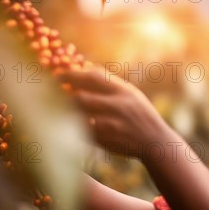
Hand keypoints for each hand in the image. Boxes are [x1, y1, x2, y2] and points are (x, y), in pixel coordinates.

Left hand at [59, 67, 173, 158]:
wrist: (155, 141)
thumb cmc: (140, 114)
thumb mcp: (131, 93)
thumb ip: (111, 82)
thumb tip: (84, 68)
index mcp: (123, 91)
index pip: (93, 77)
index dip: (72, 74)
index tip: (59, 75)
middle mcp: (118, 106)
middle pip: (81, 98)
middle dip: (65, 96)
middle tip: (52, 95)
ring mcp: (112, 125)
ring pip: (79, 117)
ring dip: (68, 113)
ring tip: (59, 110)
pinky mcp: (106, 141)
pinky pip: (83, 133)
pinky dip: (75, 129)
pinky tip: (71, 127)